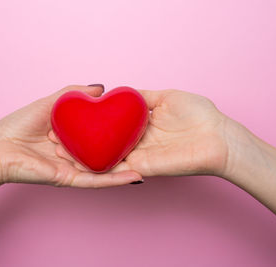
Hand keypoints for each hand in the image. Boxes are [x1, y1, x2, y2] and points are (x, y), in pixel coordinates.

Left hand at [0, 85, 141, 187]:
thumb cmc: (17, 127)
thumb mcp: (49, 104)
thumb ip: (72, 93)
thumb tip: (100, 87)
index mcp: (71, 137)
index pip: (99, 134)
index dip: (116, 128)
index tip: (134, 120)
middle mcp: (75, 154)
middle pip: (104, 153)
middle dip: (126, 150)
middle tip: (146, 141)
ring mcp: (73, 168)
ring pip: (105, 169)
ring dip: (128, 168)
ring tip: (150, 162)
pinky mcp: (69, 179)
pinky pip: (96, 181)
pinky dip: (116, 180)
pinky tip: (135, 177)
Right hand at [52, 89, 232, 176]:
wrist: (219, 139)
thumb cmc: (200, 115)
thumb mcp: (167, 96)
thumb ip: (142, 96)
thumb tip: (122, 90)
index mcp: (142, 125)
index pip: (110, 124)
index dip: (91, 122)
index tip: (71, 117)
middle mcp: (138, 142)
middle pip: (105, 141)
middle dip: (82, 140)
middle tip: (56, 135)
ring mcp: (140, 155)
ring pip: (107, 156)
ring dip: (85, 154)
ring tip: (60, 148)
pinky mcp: (145, 167)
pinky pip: (119, 168)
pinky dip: (101, 165)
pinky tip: (79, 160)